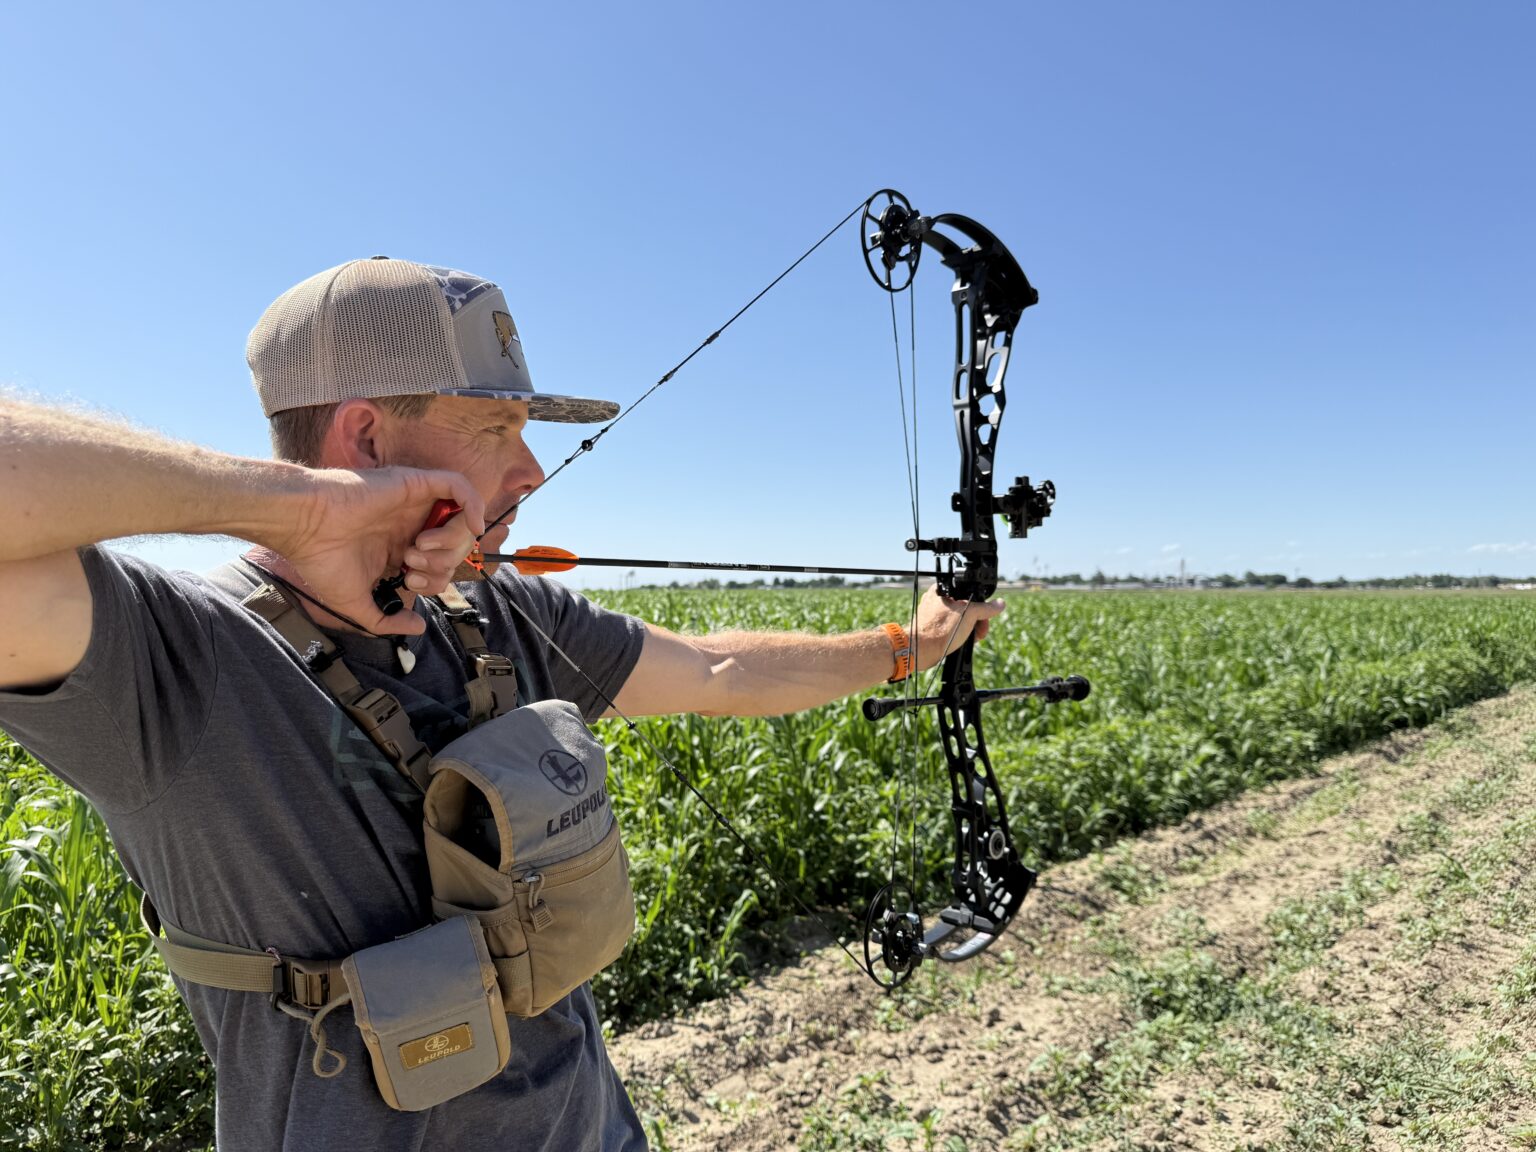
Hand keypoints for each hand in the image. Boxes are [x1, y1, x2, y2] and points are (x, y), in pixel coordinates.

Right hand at [261, 467, 485, 636]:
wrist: (303, 527)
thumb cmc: (322, 560)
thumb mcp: (357, 603)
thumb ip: (386, 621)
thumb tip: (418, 627)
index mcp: (400, 547)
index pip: (442, 565)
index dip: (437, 580)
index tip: (409, 582)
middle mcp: (411, 524)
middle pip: (456, 545)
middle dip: (443, 564)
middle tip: (412, 566)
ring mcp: (414, 503)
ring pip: (461, 518)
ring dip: (452, 540)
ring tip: (419, 549)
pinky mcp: (414, 483)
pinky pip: (459, 485)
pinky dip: (473, 504)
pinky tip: (470, 525)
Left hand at [910, 584, 1006, 673]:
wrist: (921, 650)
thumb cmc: (939, 630)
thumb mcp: (969, 614)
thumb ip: (986, 608)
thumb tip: (999, 604)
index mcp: (943, 589)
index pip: (970, 593)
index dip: (981, 606)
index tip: (986, 616)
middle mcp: (937, 600)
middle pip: (967, 608)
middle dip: (977, 621)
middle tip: (980, 631)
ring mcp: (934, 616)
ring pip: (960, 620)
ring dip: (970, 630)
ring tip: (971, 638)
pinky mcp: (933, 629)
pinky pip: (952, 629)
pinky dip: (960, 635)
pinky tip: (962, 642)